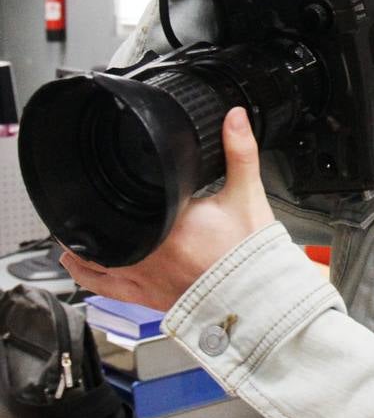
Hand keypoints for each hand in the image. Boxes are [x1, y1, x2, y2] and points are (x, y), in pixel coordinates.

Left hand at [60, 107, 275, 311]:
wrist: (256, 299)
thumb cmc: (250, 255)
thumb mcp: (246, 194)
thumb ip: (239, 152)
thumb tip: (234, 118)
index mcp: (168, 222)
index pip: (129, 197)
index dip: (115, 184)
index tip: (108, 171)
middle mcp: (146, 251)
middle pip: (102, 224)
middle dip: (92, 209)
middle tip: (88, 194)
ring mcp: (140, 276)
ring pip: (91, 256)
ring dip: (78, 241)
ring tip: (74, 226)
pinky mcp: (143, 297)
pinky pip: (100, 287)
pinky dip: (84, 274)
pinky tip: (76, 264)